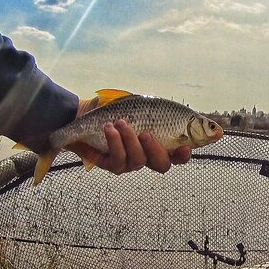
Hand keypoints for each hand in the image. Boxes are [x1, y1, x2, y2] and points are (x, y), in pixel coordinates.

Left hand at [69, 119, 190, 174]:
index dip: (184, 155)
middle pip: (162, 165)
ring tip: (121, 122)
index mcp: (158, 143)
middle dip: (156, 150)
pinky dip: (115, 141)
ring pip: (138, 160)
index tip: (185, 146)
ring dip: (131, 140)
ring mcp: (130, 163)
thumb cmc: (114, 108)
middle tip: (147, 134)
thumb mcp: (137, 103)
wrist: (83, 113)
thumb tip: (172, 109)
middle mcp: (147, 156)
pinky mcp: (112, 165)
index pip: (177, 156)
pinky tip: (109, 128)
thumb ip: (154, 109)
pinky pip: (118, 158)